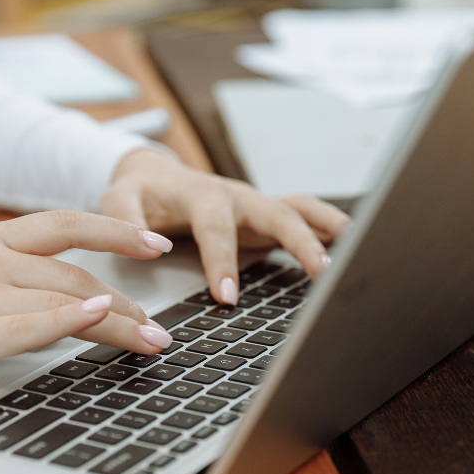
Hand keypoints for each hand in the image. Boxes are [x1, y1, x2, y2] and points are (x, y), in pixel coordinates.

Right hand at [0, 211, 174, 382]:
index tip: (153, 244)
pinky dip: (71, 319)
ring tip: (152, 342)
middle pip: (78, 273)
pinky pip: (29, 324)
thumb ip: (0, 271)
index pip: (65, 225)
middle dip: (130, 302)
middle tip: (160, 327)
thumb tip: (54, 292)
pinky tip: (103, 318)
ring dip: (119, 322)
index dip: (116, 231)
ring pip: (66, 300)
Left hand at [100, 149, 350, 303]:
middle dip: (299, 240)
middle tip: (319, 271)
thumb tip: (150, 246)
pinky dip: (326, 227)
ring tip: (355, 249)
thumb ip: (125, 220)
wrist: (154, 177)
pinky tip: (350, 246)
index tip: (226, 297)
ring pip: (297, 209)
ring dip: (325, 228)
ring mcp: (254, 205)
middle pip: (274, 212)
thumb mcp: (117, 200)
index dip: (222, 261)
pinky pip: (301, 216)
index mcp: (199, 194)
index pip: (214, 228)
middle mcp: (234, 196)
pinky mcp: (264, 216)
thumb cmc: (138, 193)